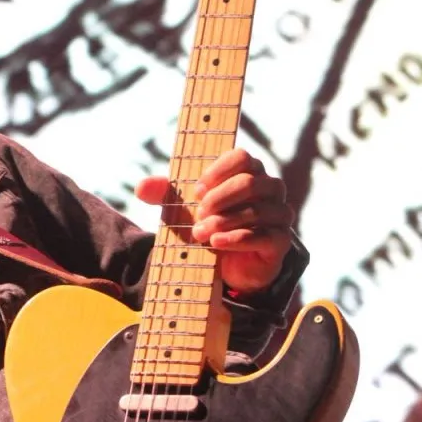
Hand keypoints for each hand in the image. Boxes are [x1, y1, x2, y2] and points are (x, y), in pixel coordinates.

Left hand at [136, 148, 293, 293]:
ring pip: (256, 210)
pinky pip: (262, 236)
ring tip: (199, 233)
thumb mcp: (182, 207)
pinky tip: (216, 243)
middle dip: (219, 199)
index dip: (217, 171)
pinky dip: (236, 239)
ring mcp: (279, 214)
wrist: (228, 264)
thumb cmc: (209, 224)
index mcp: (249, 171)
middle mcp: (270, 188)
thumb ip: (164, 194)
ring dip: (223, 222)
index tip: (196, 190)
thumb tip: (141, 187)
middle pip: (249, 182)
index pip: (241, 157)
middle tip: (197, 214)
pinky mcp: (280, 241)